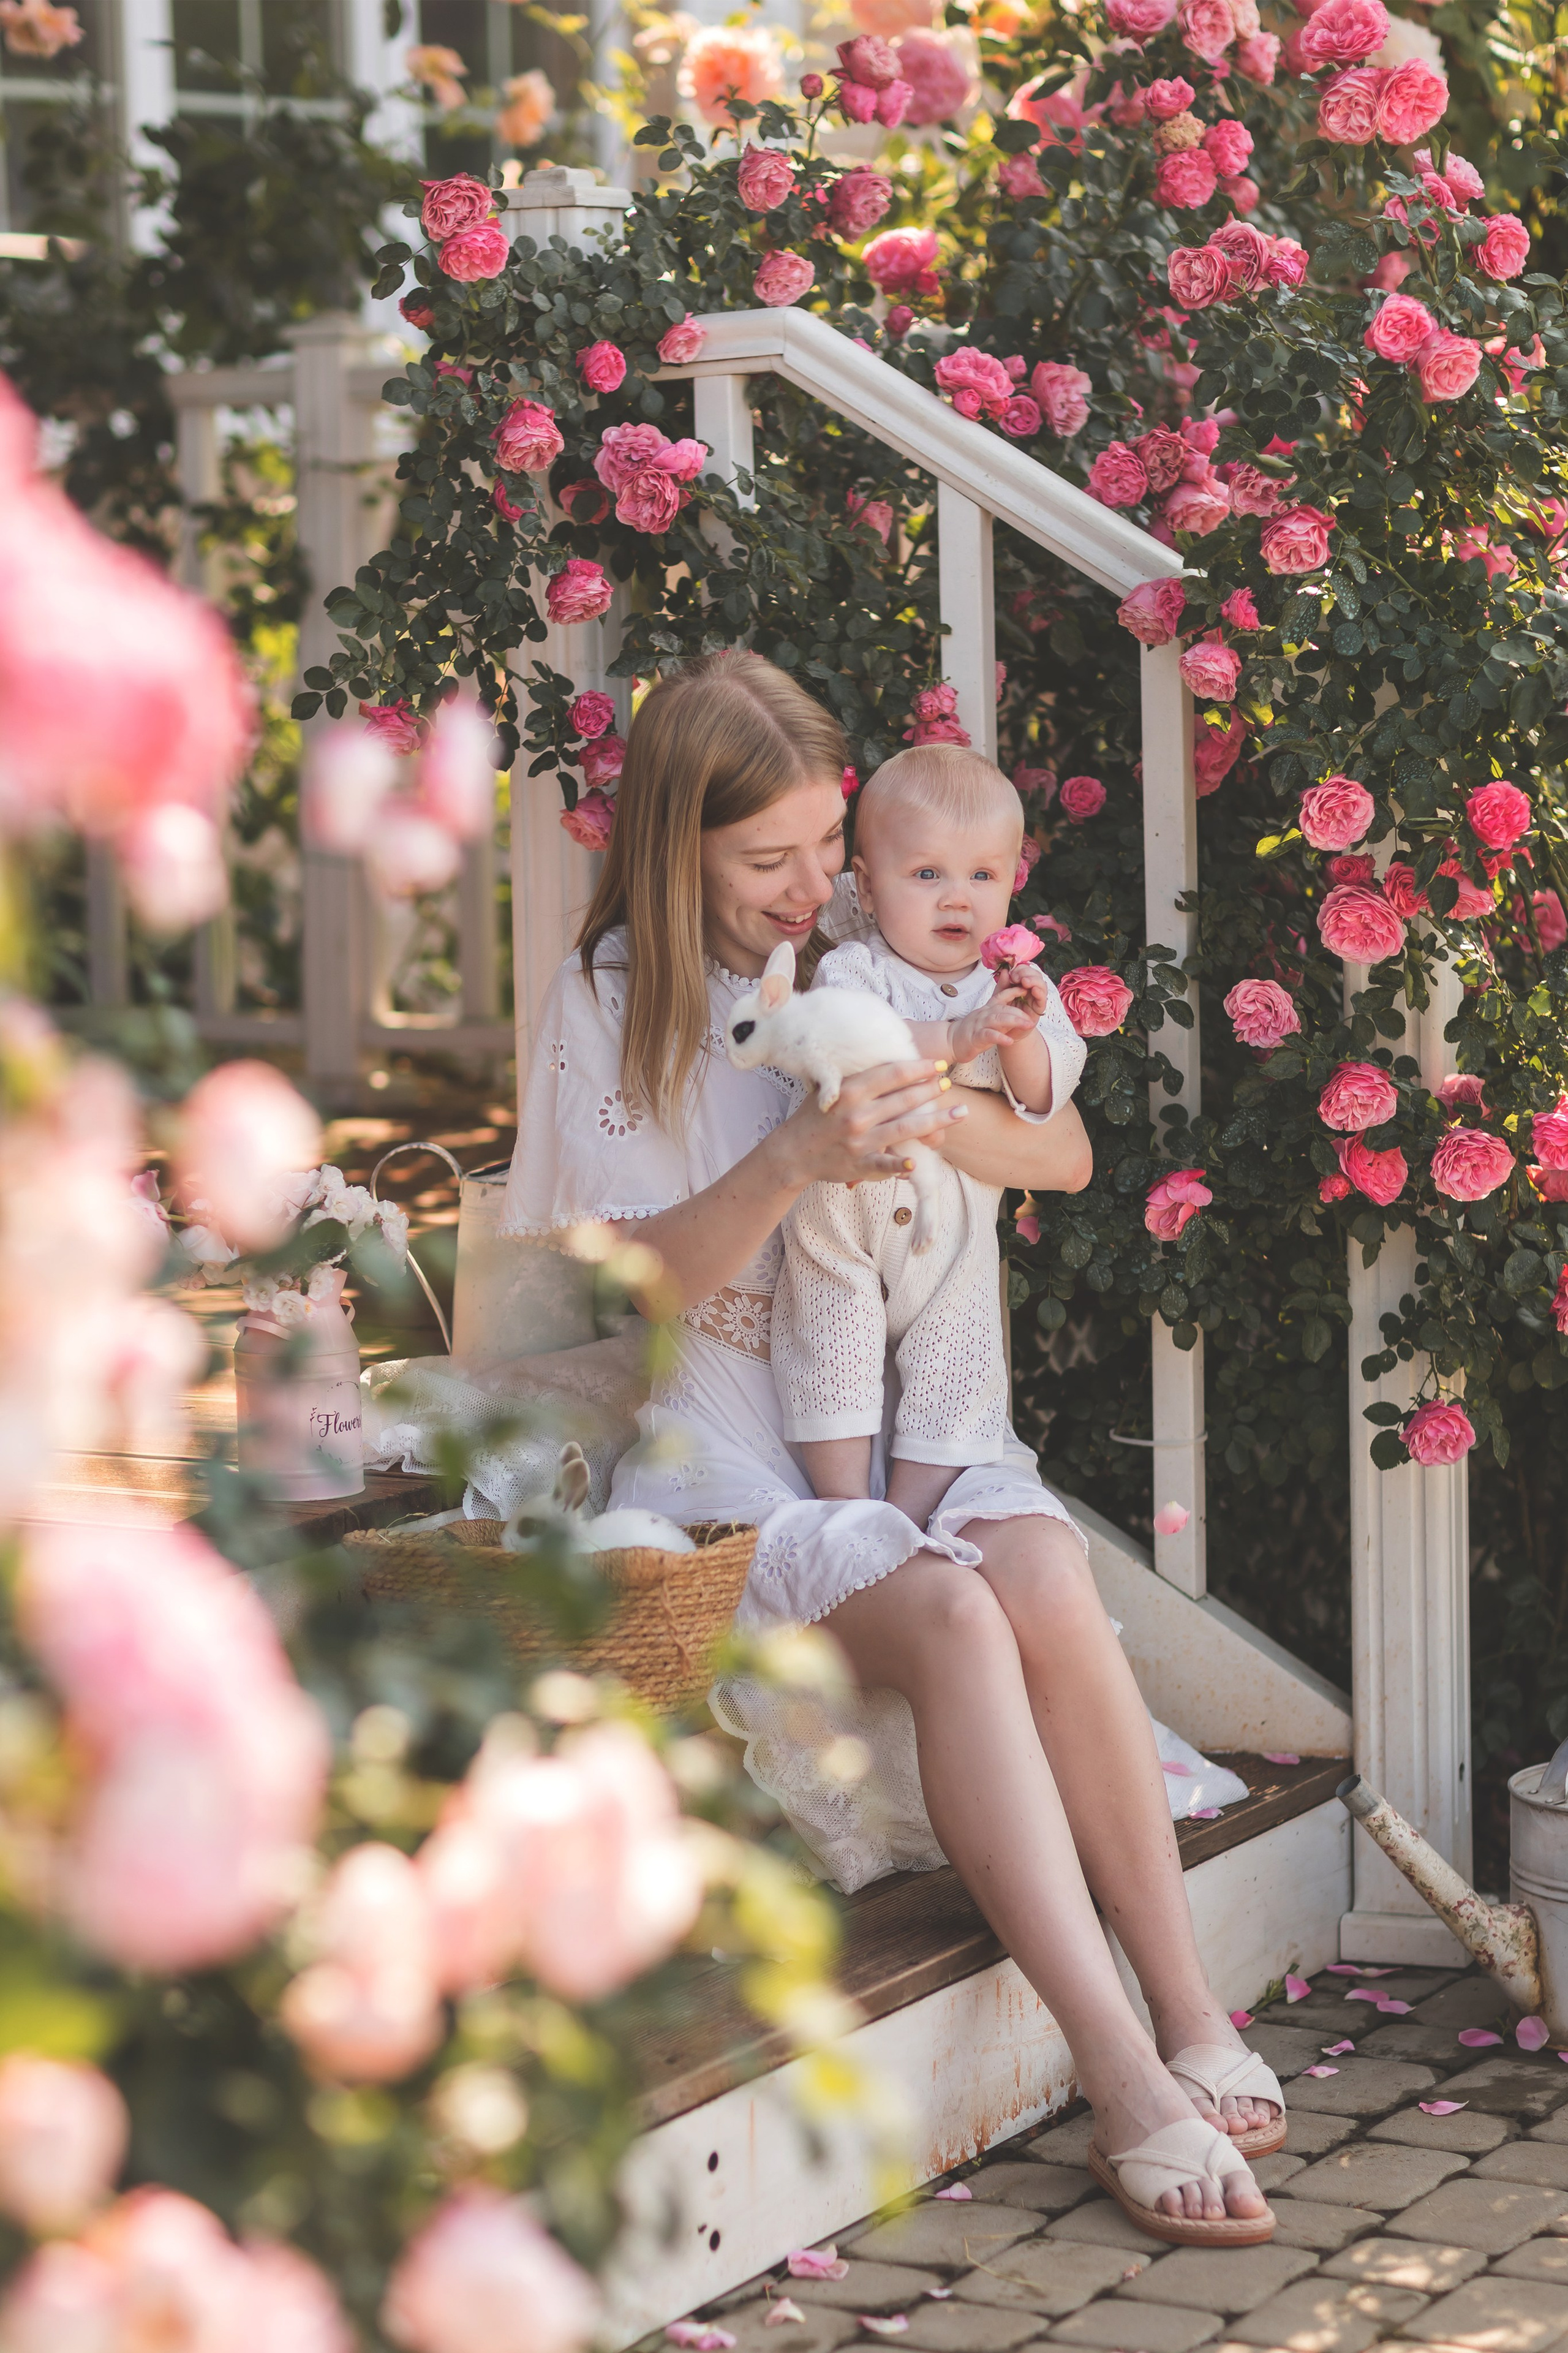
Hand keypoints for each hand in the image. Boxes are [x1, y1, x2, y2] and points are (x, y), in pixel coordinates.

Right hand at [769, 1060, 964, 1187]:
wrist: (792, 1152)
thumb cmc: (815, 1117)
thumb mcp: (830, 1089)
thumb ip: (858, 1078)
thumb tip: (890, 1062)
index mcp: (850, 1091)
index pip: (892, 1074)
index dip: (919, 1067)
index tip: (938, 1063)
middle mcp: (856, 1114)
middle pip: (904, 1099)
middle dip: (931, 1090)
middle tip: (950, 1083)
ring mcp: (859, 1140)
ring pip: (905, 1128)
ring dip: (936, 1121)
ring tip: (960, 1113)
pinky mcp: (858, 1164)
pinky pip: (882, 1164)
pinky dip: (898, 1165)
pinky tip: (915, 1163)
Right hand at [949, 997, 1037, 1061]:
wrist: (951, 1040)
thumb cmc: (971, 1029)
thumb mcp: (986, 1016)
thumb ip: (998, 1008)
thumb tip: (1013, 1004)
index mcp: (988, 1008)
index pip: (1002, 996)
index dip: (1015, 991)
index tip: (1028, 988)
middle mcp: (984, 1014)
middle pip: (1004, 1009)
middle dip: (1020, 1012)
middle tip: (1034, 1017)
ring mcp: (979, 1025)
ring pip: (998, 1019)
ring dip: (1014, 1021)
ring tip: (1027, 1024)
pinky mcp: (975, 1037)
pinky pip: (989, 1035)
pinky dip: (999, 1037)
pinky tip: (1010, 1041)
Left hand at [992, 961, 1049, 1021]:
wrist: (1005, 1032)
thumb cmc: (1003, 1013)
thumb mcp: (999, 996)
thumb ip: (1002, 984)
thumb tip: (1004, 970)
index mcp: (1021, 984)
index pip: (1025, 970)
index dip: (1020, 969)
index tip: (1011, 973)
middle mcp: (1030, 989)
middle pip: (1035, 974)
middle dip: (1026, 973)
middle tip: (1016, 977)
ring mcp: (1036, 998)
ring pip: (1041, 984)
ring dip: (1034, 980)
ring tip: (1024, 982)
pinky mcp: (1039, 1008)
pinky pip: (1043, 998)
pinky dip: (1040, 992)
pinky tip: (1034, 990)